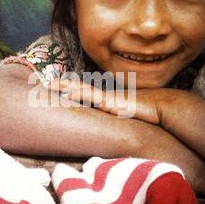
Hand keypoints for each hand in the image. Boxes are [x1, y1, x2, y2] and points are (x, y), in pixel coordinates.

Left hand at [44, 78, 161, 123]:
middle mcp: (103, 95)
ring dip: (65, 87)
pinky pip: (90, 97)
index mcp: (104, 98)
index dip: (69, 87)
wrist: (158, 106)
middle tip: (46, 83)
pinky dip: (77, 95)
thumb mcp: (125, 114)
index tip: (56, 87)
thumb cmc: (144, 111)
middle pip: (78, 86)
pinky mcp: (110, 103)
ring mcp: (106, 97)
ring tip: (50, 85)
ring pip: (81, 89)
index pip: (83, 90)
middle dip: (62, 84)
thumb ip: (115, 115)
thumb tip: (109, 119)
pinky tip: (66, 94)